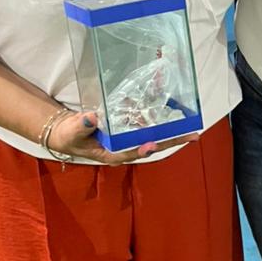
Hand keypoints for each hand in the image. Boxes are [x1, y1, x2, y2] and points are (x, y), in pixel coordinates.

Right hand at [48, 110, 201, 165]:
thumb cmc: (70, 136)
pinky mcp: (127, 128)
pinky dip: (156, 115)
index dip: (142, 150)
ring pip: (151, 134)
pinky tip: (170, 107)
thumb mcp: (72, 132)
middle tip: (192, 136)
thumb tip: (93, 118)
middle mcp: (123, 148)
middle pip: (150, 145)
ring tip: (189, 123)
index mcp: (111, 154)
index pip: (129, 153)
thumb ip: (82, 125)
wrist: (69, 132)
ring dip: (169, 128)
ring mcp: (127, 138)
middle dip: (170, 140)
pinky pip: (144, 123)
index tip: (152, 145)